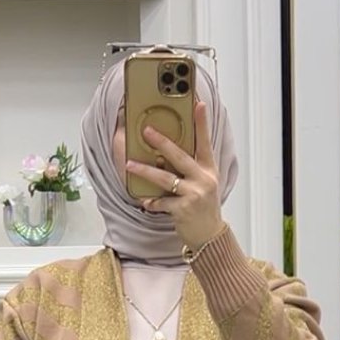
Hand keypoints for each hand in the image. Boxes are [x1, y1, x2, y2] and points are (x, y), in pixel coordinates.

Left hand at [127, 99, 224, 252]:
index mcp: (208, 169)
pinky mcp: (184, 209)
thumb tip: (168, 151)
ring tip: (130, 164)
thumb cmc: (203, 206)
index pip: (205, 142)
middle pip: (180, 156)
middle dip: (162, 142)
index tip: (198, 104)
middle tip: (146, 131)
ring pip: (165, 179)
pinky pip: (161, 202)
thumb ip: (191, 167)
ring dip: (145, 171)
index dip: (202, 123)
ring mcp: (194, 194)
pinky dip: (151, 202)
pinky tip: (145, 201)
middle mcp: (203, 179)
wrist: (209, 235)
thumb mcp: (204, 183)